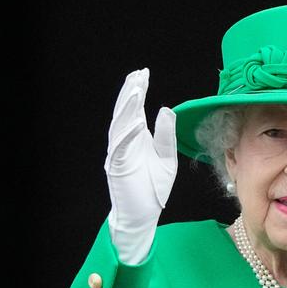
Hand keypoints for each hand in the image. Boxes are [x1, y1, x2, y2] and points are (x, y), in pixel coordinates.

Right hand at [104, 68, 177, 263]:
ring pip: (120, 126)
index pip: (135, 109)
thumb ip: (166, 135)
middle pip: (125, 112)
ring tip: (137, 90)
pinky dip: (128, 135)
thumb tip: (165, 109)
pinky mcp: (118, 168)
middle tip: (138, 74)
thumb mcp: (167, 157)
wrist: (144, 214)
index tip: (143, 73)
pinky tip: (137, 122)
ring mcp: (120, 154)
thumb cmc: (153, 187)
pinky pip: (121, 148)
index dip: (137, 91)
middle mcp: (125, 143)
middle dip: (131, 92)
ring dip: (128, 108)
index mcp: (136, 138)